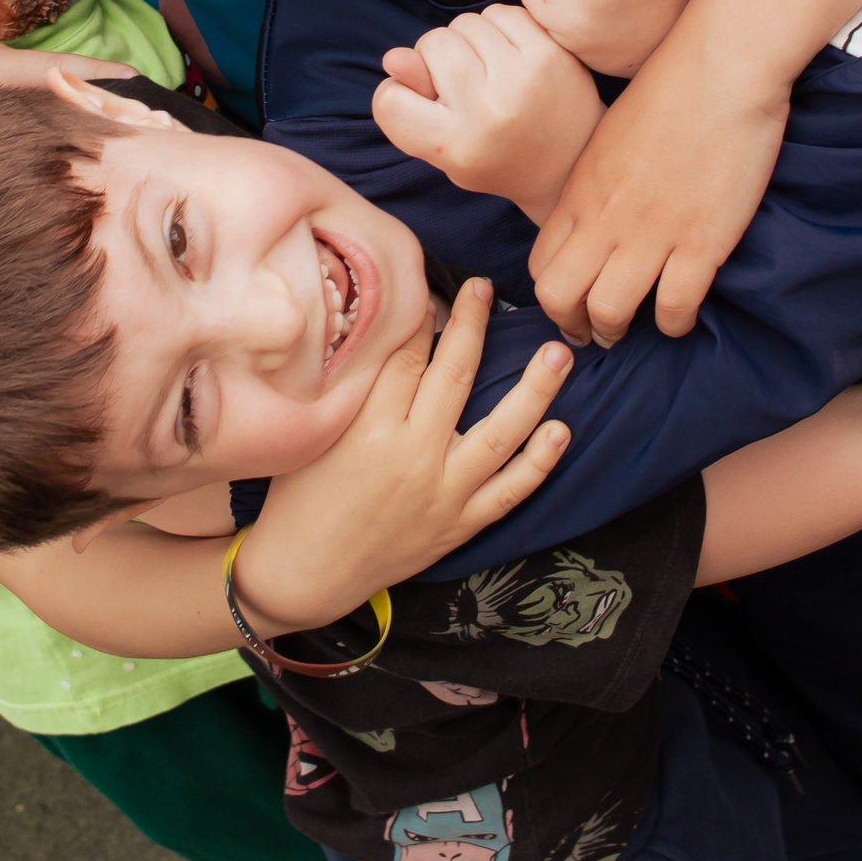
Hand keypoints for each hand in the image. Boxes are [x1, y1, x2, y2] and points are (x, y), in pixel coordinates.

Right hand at [239, 278, 572, 628]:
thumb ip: (353, 388)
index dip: (424, 315)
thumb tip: (386, 333)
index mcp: (369, 430)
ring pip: (499, 435)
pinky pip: (509, 492)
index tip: (435, 286)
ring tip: (558, 354)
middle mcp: (412, 458)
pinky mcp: (459, 525)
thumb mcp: (315, 433)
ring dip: (533, 392)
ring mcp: (442, 494)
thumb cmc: (300, 498)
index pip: (407, 356)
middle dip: (474, 327)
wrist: (305, 574)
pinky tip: (562, 430)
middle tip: (487, 289)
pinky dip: (539, 463)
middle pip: (455, 378)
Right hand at [374, 5, 603, 223]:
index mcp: (455, 145)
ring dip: (467, 39)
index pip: (390, 100)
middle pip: (431, 45)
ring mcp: (522, 77)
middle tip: (460, 84)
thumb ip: (414, 107)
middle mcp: (489, 111)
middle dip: (436, 57)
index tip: (419, 104)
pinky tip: (508, 55)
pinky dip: (496, 28)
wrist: (573, 161)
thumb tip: (395, 57)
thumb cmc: (498, 157)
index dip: (396, 95)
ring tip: (485, 70)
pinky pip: (500, 13)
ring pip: (465, 23)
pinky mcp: (550, 52)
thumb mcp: (446, 150)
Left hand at [528, 59, 785, 345]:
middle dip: (572, 326)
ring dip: (618, 331)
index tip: (571, 304)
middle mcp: (604, 218)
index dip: (551, 295)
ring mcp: (651, 233)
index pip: (540, 264)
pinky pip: (674, 307)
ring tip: (634, 330)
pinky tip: (681, 316)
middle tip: (593, 333)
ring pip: (611, 313)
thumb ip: (595, 180)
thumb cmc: (670, 88)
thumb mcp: (609, 135)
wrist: (719, 66)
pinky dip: (674, 323)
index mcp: (579, 189)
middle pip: (560, 298)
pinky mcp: (701, 242)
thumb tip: (595, 209)